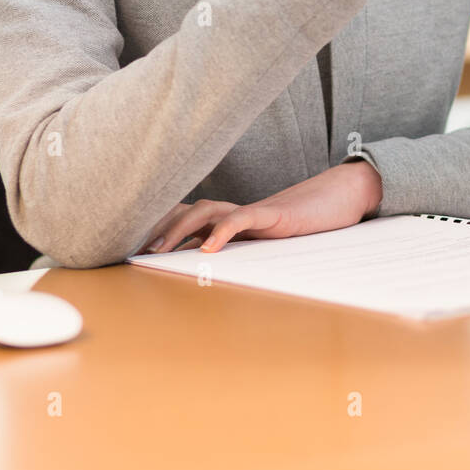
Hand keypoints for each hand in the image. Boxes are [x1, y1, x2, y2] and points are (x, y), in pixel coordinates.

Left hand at [137, 161, 381, 255]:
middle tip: (132, 253)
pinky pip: (243, 218)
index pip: (184, 216)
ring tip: (159, 252)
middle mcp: (235, 211)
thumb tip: (211, 272)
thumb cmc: (304, 224)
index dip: (155, 228)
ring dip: (178, 229)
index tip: (128, 249)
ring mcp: (253, 210)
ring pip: (206, 210)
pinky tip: (209, 248)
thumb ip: (242, 251)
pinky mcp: (274, 215)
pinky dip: (222, 231)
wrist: (341, 198)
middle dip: (156, 229)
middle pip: (185, 209)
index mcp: (231, 219)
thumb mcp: (267, 244)